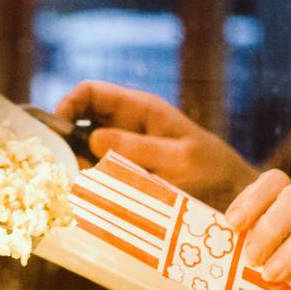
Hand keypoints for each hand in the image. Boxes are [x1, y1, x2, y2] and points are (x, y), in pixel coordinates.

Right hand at [55, 80, 258, 209]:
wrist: (233, 196)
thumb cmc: (212, 171)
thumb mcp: (178, 159)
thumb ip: (137, 148)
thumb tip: (94, 140)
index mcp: (140, 109)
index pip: (92, 93)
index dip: (68, 105)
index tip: (57, 131)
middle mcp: (128, 126)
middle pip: (83, 121)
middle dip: (71, 141)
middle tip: (74, 169)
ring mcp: (127, 148)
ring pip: (88, 149)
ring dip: (82, 165)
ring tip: (90, 187)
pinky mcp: (127, 171)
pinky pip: (100, 170)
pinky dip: (94, 181)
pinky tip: (99, 196)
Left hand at [224, 169, 290, 281]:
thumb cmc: (254, 257)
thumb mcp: (238, 239)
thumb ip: (221, 231)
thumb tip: (178, 230)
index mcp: (277, 197)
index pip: (272, 180)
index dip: (252, 199)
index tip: (232, 224)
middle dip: (270, 227)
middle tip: (250, 255)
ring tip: (268, 275)